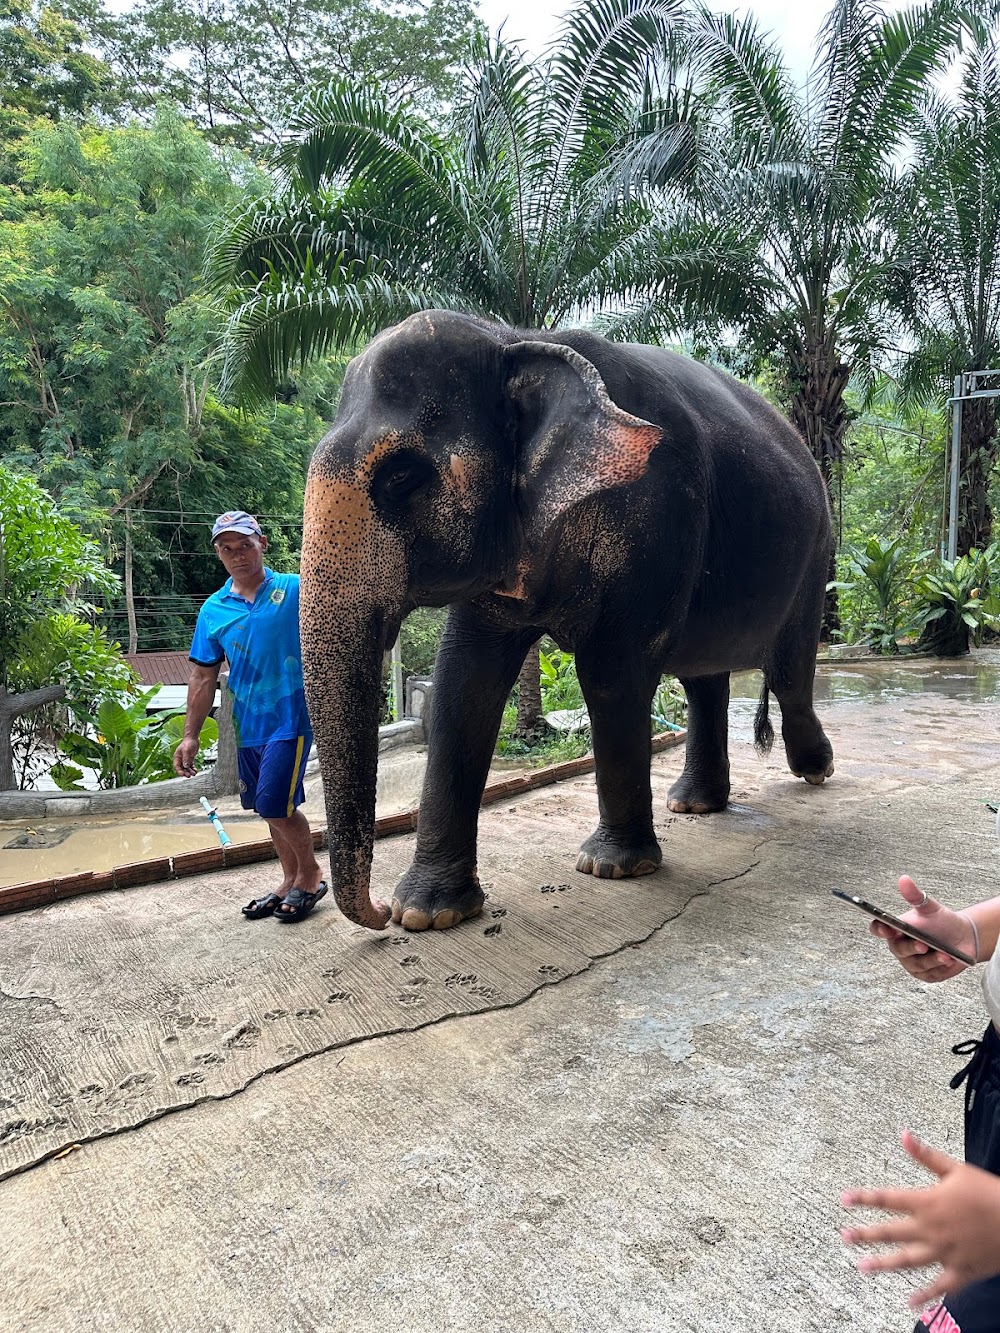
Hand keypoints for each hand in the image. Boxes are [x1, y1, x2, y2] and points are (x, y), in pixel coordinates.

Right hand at [173, 737, 198, 777]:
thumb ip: (186, 758)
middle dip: (185, 772)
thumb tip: (185, 766)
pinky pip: (191, 766)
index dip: (179, 771)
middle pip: (182, 768)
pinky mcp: (190, 759)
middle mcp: (180, 759)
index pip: (176, 766)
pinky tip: (195, 771)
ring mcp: (185, 759)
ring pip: (187, 768)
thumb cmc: (188, 743)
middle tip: (189, 776)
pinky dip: (193, 769)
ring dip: (190, 771)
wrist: (193, 738)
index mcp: (177, 757)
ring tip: (194, 774)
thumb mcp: (186, 750)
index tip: (183, 774)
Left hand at [842, 1130, 999, 1307]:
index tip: (844, 1199)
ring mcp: (944, 1252)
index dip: (864, 1198)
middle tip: (844, 1237)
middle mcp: (931, 1228)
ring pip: (908, 1260)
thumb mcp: (956, 1169)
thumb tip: (903, 1134)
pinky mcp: (961, 1270)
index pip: (888, 1199)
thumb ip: (925, 1155)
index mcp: (927, 1202)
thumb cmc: (988, 1192)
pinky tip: (909, 1302)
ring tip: (862, 1267)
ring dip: (884, 1264)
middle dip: (865, 1234)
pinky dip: (924, 1296)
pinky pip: (939, 1286)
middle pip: (891, 1232)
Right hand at [869, 876, 973, 981]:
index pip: (878, 929)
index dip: (879, 929)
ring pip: (916, 964)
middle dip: (911, 948)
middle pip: (898, 949)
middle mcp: (900, 947)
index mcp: (896, 929)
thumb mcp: (930, 908)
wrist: (965, 938)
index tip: (887, 927)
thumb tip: (904, 879)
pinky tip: (949, 961)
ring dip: (931, 959)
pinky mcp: (925, 974)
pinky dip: (939, 967)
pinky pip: (929, 973)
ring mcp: (911, 963)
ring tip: (945, 954)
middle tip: (923, 945)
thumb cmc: (942, 922)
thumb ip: (915, 896)